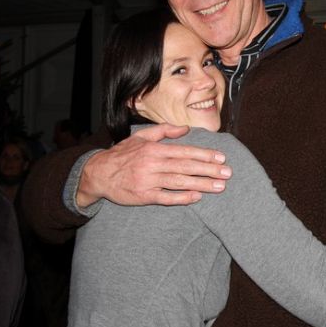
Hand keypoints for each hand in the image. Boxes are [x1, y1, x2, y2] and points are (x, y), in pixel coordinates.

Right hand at [76, 124, 231, 207]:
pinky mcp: (144, 196)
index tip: (221, 158)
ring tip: (218, 186)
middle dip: (209, 170)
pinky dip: (182, 198)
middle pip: (186, 167)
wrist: (99, 173)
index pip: (185, 151)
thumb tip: (186, 128)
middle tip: (227, 174)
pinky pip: (166, 198)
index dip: (204, 155)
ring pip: (179, 182)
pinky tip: (196, 197)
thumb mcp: (141, 137)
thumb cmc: (122, 154)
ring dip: (201, 184)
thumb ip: (164, 131)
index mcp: (154, 149)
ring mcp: (149, 181)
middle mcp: (153, 164)